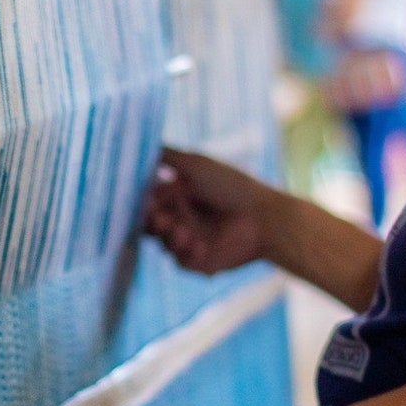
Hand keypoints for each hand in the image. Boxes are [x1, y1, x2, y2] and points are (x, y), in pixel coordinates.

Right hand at [145, 148, 270, 274]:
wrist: (265, 217)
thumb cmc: (232, 186)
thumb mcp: (197, 164)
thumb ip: (167, 155)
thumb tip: (141, 144)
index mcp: (177, 196)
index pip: (148, 202)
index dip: (142, 203)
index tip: (145, 201)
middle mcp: (180, 218)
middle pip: (151, 225)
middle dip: (151, 222)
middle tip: (159, 219)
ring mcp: (189, 241)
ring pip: (163, 243)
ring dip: (169, 237)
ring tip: (182, 231)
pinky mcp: (199, 261)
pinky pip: (180, 261)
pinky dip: (186, 253)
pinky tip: (199, 245)